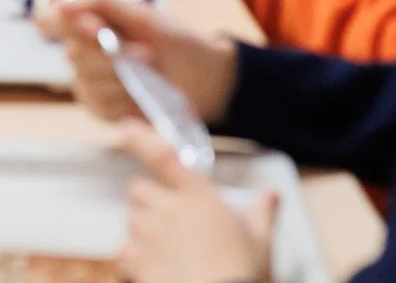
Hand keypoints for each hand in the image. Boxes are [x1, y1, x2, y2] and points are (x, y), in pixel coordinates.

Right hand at [37, 0, 239, 126]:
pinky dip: (126, 101)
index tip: (95, 28)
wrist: (205, 78)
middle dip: (113, 55)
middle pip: (74, 54)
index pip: (49, 20)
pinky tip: (143, 95)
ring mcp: (89, 83)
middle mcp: (81, 53)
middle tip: (148, 53)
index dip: (64, 24)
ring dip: (125, 78)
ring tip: (152, 73)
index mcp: (87, 23)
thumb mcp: (142, 16)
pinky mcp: (101, 110)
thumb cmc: (173, 41)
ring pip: (88, 82)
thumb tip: (62, 1)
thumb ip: (102, 4)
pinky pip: (100, 106)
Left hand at [116, 124, 274, 282]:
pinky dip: (131, 257)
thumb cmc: (244, 273)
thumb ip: (262, 213)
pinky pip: (124, 253)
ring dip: (141, 227)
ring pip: (131, 219)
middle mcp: (169, 212)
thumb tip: (271, 195)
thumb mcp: (261, 242)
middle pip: (139, 190)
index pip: (164, 158)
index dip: (141, 140)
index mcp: (198, 198)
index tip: (125, 127)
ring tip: (164, 244)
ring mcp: (151, 238)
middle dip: (148, 198)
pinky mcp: (140, 264)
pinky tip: (148, 264)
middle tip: (166, 214)